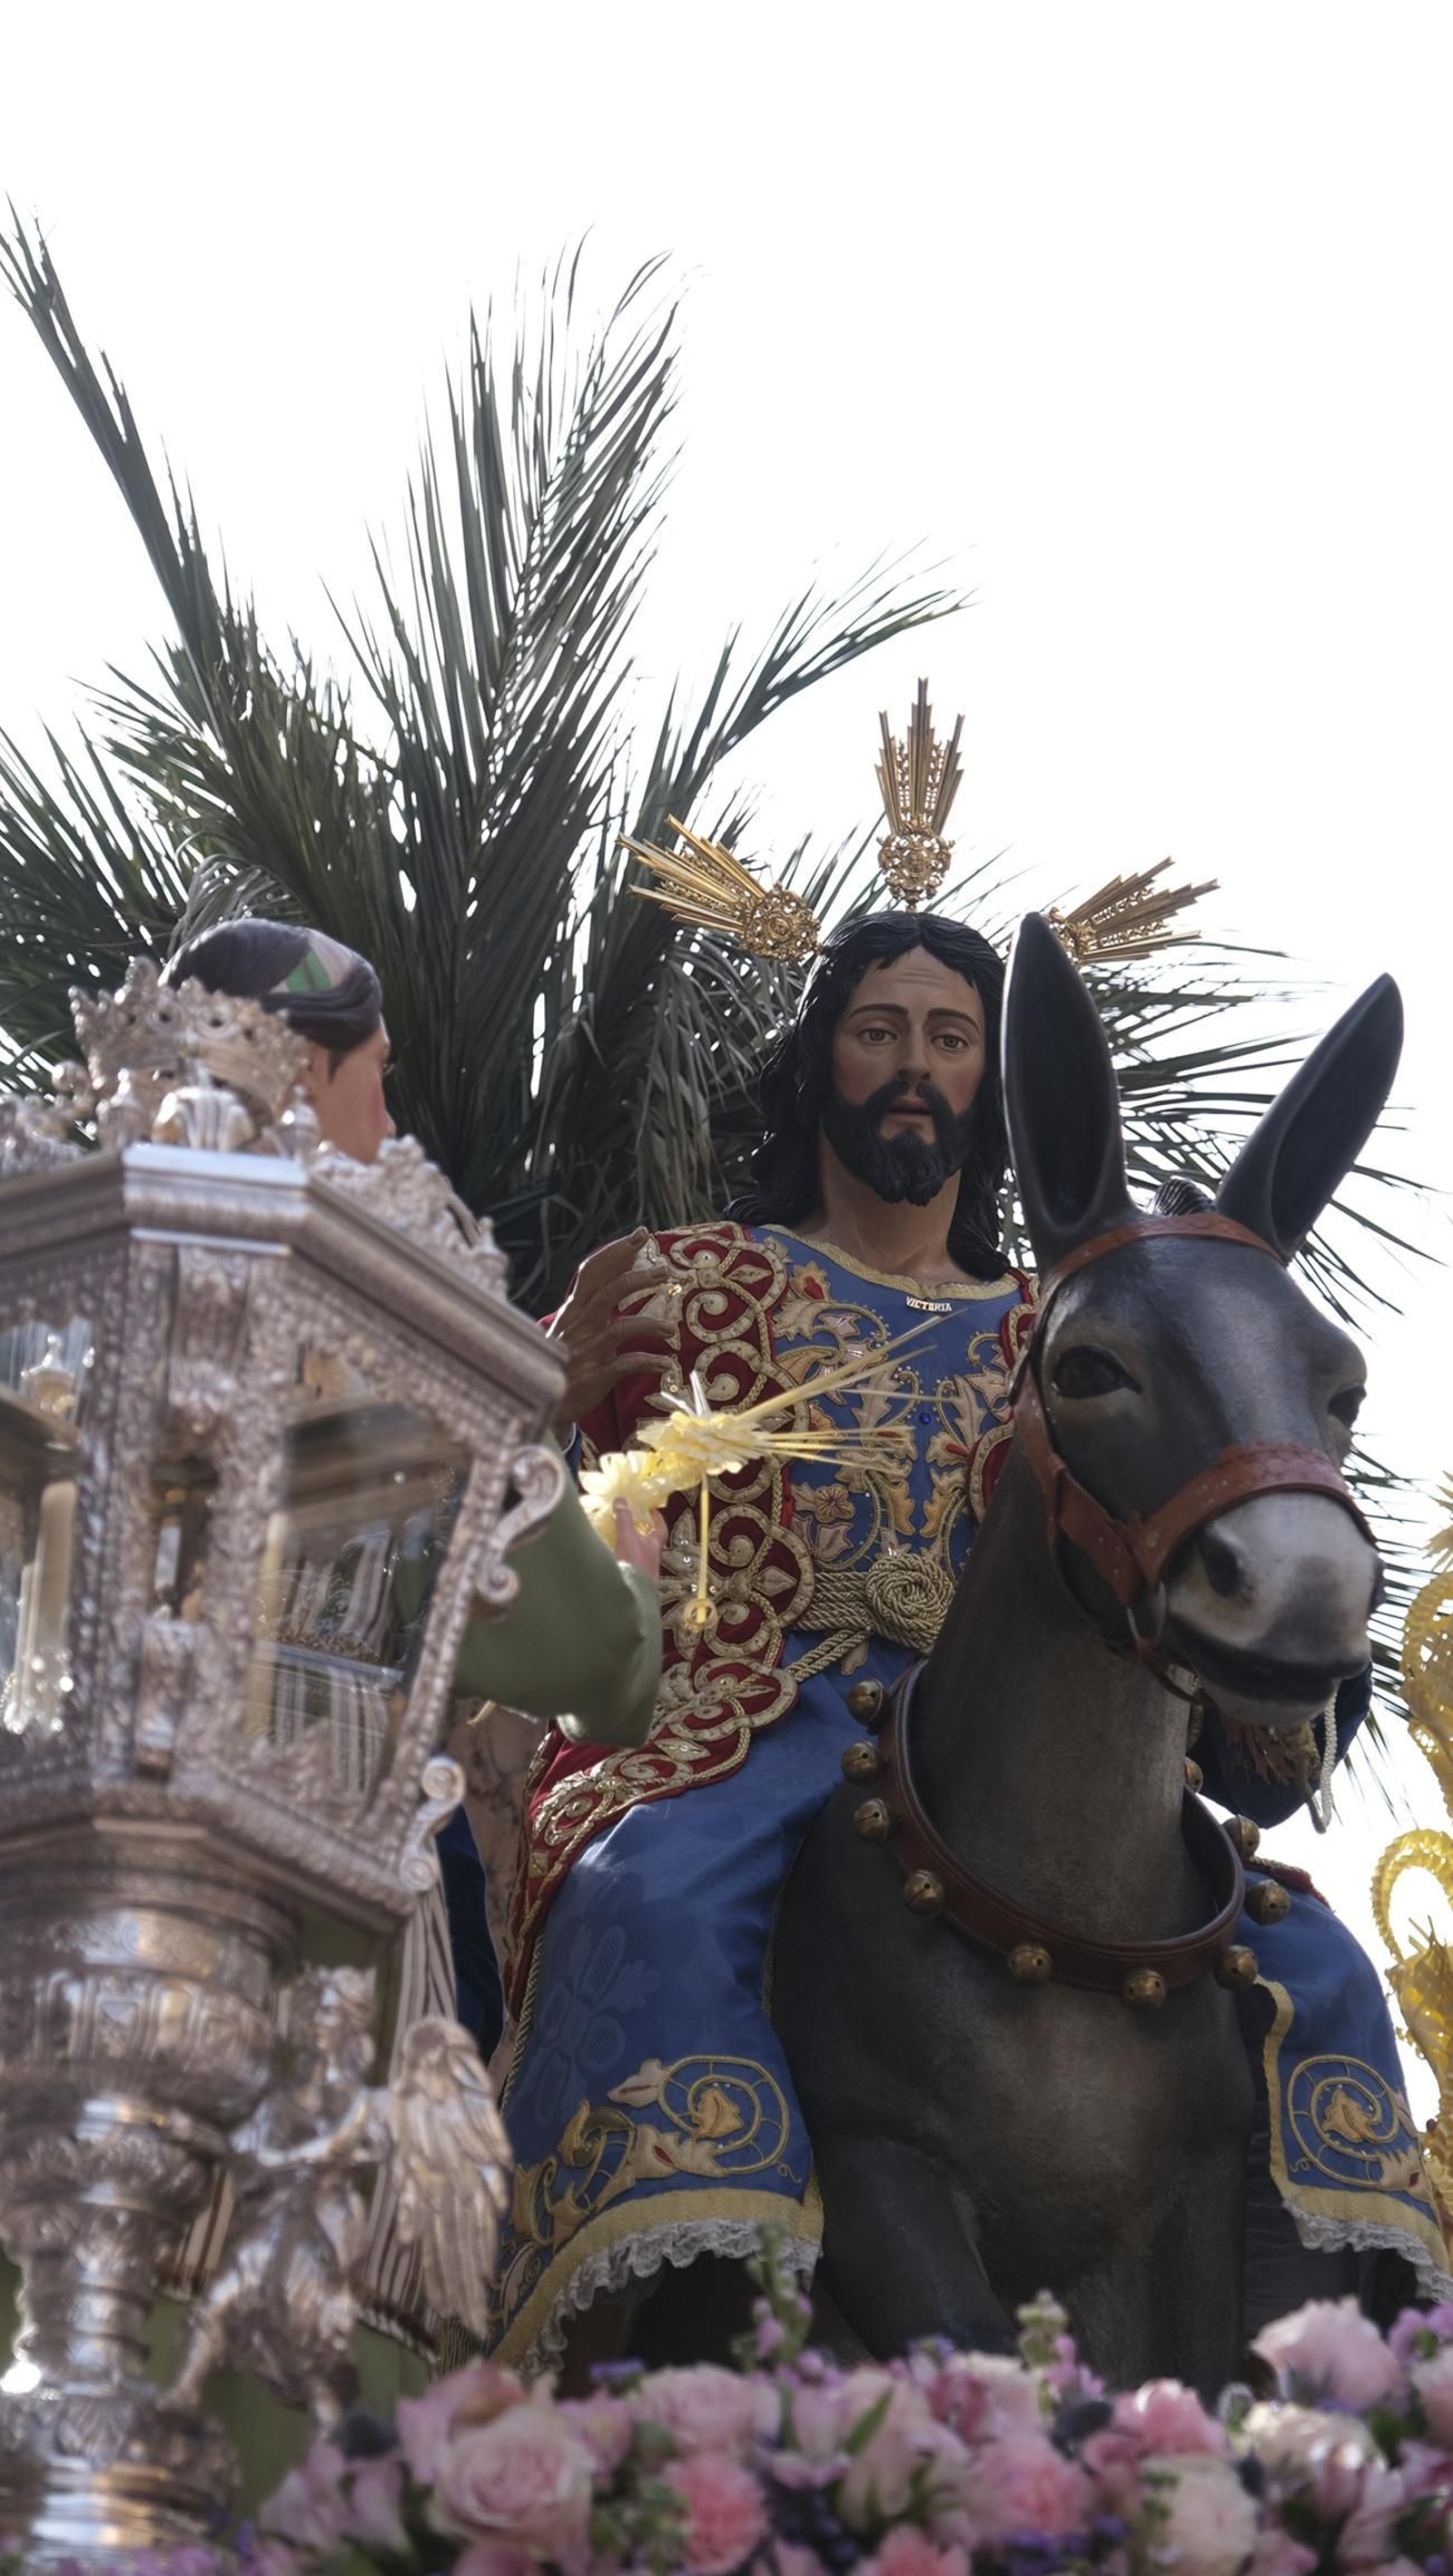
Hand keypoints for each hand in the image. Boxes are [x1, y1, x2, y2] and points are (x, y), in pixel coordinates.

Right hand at [546, 1229, 673, 1439]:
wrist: (544, 1401)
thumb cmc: (565, 1358)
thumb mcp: (576, 1325)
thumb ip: (598, 1301)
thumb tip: (625, 1269)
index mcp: (574, 1310)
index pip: (594, 1271)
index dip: (617, 1251)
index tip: (642, 1234)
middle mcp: (580, 1326)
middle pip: (608, 1292)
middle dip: (638, 1277)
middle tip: (665, 1270)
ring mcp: (588, 1351)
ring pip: (620, 1328)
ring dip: (650, 1325)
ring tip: (671, 1329)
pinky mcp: (596, 1376)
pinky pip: (626, 1365)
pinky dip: (649, 1362)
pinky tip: (666, 1364)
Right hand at [612, 1501, 664, 1584]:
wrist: (632, 1594)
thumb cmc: (634, 1564)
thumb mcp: (627, 1537)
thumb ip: (624, 1519)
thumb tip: (621, 1500)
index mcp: (654, 1546)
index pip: (660, 1529)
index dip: (657, 1518)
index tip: (651, 1510)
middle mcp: (652, 1559)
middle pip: (649, 1543)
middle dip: (640, 1533)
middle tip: (630, 1525)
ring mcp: (644, 1571)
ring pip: (639, 1555)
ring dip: (630, 1548)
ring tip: (617, 1541)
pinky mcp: (635, 1581)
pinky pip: (630, 1567)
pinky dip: (623, 1561)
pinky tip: (613, 1560)